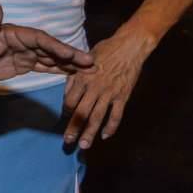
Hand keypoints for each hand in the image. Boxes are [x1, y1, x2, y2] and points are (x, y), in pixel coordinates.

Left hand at [0, 2, 94, 84]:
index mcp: (14, 33)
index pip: (40, 39)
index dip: (56, 46)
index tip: (71, 55)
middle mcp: (23, 41)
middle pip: (50, 48)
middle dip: (71, 55)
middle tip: (91, 63)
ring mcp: (24, 53)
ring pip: (51, 58)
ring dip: (70, 63)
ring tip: (91, 70)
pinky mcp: (23, 65)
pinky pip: (44, 67)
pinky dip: (59, 70)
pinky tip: (74, 73)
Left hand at [62, 29, 151, 148]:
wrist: (129, 46)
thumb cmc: (104, 50)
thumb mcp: (83, 60)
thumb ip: (73, 76)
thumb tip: (67, 93)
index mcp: (82, 78)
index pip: (70, 101)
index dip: (66, 111)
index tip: (64, 118)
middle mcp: (94, 88)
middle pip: (81, 113)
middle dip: (73, 128)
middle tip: (67, 142)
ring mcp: (109, 93)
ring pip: (97, 117)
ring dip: (90, 132)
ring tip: (84, 145)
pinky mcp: (123, 96)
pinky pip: (116, 115)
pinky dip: (110, 127)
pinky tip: (105, 136)